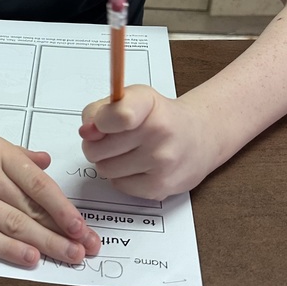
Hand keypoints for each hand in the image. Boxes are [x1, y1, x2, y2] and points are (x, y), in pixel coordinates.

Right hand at [0, 117, 100, 267]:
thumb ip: (15, 154)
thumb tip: (46, 162)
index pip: (38, 184)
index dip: (64, 208)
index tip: (83, 226)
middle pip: (30, 208)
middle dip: (63, 231)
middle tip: (87, 249)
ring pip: (12, 224)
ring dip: (45, 242)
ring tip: (68, 257)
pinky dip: (8, 249)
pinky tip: (30, 258)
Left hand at [79, 85, 216, 198]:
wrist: (199, 137)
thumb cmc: (159, 116)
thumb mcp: (131, 98)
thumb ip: (100, 110)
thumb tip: (87, 132)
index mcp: (148, 103)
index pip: (118, 116)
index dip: (99, 122)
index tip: (101, 123)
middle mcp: (159, 132)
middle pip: (96, 148)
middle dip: (97, 145)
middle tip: (114, 139)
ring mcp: (161, 162)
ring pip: (105, 169)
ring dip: (110, 162)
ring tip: (129, 152)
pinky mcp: (160, 187)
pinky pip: (119, 185)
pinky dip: (123, 178)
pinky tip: (139, 167)